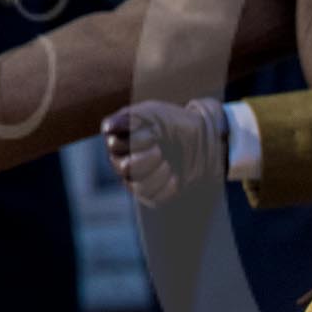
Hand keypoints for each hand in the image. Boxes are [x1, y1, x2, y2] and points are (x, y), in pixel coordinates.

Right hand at [100, 99, 226, 206]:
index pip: (116, 144)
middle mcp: (120, 160)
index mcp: (117, 139)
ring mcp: (133, 180)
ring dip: (160, 171)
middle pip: (125, 168)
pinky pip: (153, 198)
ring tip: (168, 162)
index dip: (139, 139)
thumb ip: (130, 118)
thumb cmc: (174, 124)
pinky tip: (174, 175)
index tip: (153, 133)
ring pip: (138, 185)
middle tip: (161, 149)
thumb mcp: (155, 114)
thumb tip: (109, 128)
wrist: (202, 141)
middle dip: (150, 157)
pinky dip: (169, 185)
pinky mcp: (149, 195)